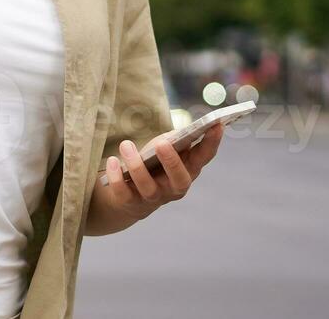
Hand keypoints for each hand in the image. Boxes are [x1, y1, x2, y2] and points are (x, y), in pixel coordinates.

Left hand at [83, 126, 220, 235]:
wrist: (126, 197)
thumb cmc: (151, 165)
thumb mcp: (164, 150)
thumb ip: (174, 141)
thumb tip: (182, 132)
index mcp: (188, 171)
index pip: (204, 157)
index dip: (212, 142)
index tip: (217, 124)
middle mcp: (174, 188)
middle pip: (179, 180)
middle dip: (172, 162)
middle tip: (162, 144)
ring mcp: (153, 198)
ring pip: (148, 187)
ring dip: (136, 165)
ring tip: (126, 144)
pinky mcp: (130, 204)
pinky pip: (123, 193)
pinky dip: (116, 177)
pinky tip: (111, 161)